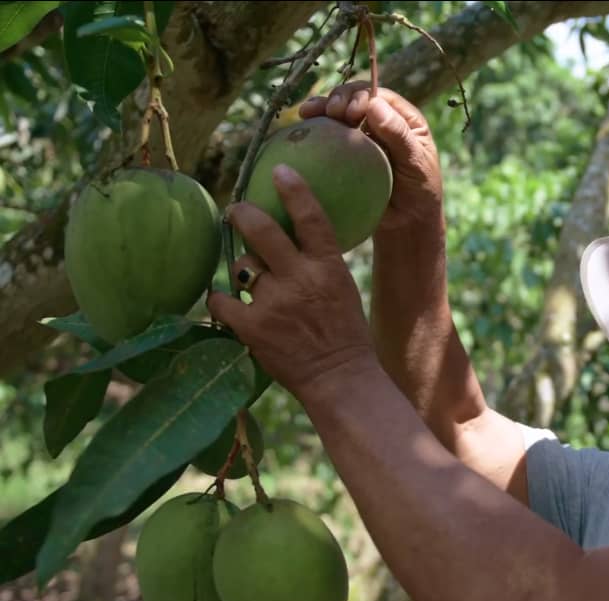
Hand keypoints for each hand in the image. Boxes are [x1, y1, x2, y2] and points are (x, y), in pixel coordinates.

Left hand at [208, 165, 377, 401]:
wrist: (340, 378)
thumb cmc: (344, 333)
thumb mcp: (341, 287)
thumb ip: (319, 261)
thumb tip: (295, 235)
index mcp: (328, 267)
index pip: (312, 217)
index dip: (294, 190)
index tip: (280, 170)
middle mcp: (300, 279)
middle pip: (262, 230)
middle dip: (243, 214)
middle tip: (236, 211)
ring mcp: (274, 303)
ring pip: (241, 265)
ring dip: (239, 266)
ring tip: (243, 272)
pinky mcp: (253, 328)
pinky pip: (222, 301)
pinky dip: (220, 300)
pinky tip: (223, 301)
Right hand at [299, 82, 441, 232]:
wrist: (406, 223)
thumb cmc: (419, 193)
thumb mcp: (416, 163)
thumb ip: (398, 135)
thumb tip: (374, 105)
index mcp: (403, 118)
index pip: (378, 95)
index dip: (361, 96)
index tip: (352, 112)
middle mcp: (380, 121)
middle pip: (355, 98)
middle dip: (340, 99)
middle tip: (333, 112)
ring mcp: (360, 137)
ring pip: (338, 112)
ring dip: (322, 107)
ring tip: (309, 112)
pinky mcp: (343, 153)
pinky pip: (327, 135)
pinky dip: (313, 126)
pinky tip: (302, 121)